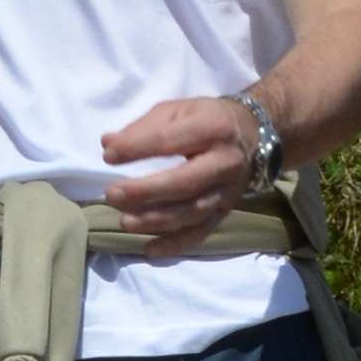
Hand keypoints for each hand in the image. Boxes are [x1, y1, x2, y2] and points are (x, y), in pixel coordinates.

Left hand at [99, 90, 262, 252]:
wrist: (252, 134)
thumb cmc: (205, 119)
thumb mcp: (177, 110)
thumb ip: (143, 127)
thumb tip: (109, 145)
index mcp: (212, 128)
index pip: (169, 141)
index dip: (136, 149)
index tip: (108, 156)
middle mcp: (224, 161)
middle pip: (184, 183)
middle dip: (145, 192)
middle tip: (112, 194)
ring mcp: (227, 191)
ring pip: (191, 212)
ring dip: (154, 220)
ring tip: (124, 220)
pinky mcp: (225, 211)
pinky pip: (201, 233)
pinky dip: (175, 245)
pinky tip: (149, 250)